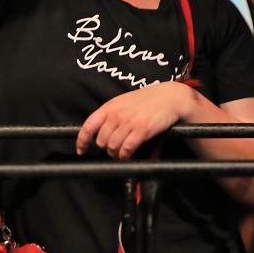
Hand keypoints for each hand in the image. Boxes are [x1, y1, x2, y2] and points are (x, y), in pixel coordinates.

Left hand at [77, 81, 196, 159]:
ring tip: (122, 152)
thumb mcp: (125, 101)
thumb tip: (96, 131)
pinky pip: (126, 149)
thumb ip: (111, 113)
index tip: (82, 150)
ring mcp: (130, 122)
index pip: (88, 126)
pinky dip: (126, 155)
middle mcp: (118, 114)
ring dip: (116, 153)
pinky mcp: (142, 130)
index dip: (82, 141)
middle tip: (113, 148)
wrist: (171, 97)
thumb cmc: (148, 100)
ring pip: (112, 147)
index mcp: (111, 106)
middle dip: (106, 147)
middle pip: (101, 141)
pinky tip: (129, 153)